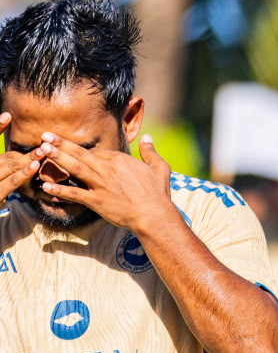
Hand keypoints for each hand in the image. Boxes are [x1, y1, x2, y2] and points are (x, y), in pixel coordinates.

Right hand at [0, 112, 41, 197]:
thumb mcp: (0, 186)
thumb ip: (6, 172)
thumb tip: (25, 162)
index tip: (6, 116)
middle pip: (5, 157)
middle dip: (23, 151)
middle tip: (44, 142)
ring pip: (7, 166)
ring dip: (26, 159)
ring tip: (43, 151)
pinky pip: (9, 183)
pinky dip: (21, 174)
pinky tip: (34, 166)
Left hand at [36, 132, 176, 233]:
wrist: (154, 216)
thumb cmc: (159, 194)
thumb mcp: (160, 168)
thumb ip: (151, 152)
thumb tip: (148, 137)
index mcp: (120, 160)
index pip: (98, 152)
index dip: (86, 152)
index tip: (76, 152)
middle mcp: (107, 170)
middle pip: (80, 154)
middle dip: (61, 144)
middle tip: (44, 136)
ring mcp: (100, 185)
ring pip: (75, 168)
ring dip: (57, 158)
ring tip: (41, 150)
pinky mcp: (96, 201)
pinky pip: (74, 193)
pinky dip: (60, 190)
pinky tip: (46, 186)